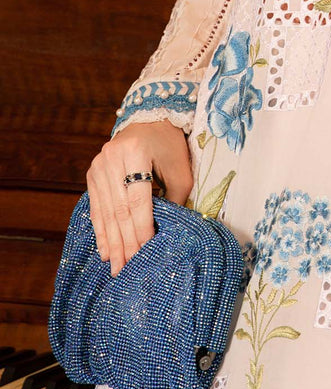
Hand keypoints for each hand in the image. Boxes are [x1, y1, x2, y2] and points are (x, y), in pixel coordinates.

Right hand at [85, 120, 192, 276]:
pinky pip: (96, 207)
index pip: (138, 199)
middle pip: (119, 208)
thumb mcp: (179, 167)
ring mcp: (98, 166)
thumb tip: (167, 231)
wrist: (148, 119)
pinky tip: (104, 249)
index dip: (141, 228)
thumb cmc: (168, 145)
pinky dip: (101, 230)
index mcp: (135, 152)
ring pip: (106, 211)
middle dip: (125, 241)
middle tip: (127, 269)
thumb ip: (174, 197)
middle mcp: (111, 158)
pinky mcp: (92, 173)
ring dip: (111, 242)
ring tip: (116, 266)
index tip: (145, 252)